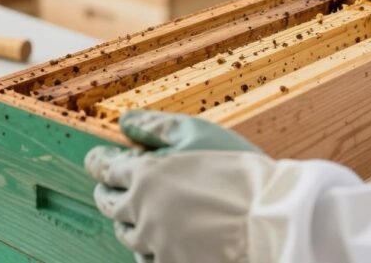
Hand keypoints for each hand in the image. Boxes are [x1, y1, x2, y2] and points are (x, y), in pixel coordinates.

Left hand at [84, 110, 264, 262]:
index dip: (99, 161)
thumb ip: (155, 125)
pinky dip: (147, 248)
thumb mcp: (197, 132)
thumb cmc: (239, 171)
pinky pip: (146, 259)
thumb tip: (124, 122)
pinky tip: (158, 241)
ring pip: (126, 234)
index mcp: (144, 175)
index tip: (98, 160)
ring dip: (128, 221)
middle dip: (107, 192)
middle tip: (110, 187)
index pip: (104, 168)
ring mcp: (156, 244)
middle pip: (108, 203)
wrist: (272, 220)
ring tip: (137, 214)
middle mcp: (142, 212)